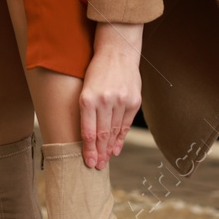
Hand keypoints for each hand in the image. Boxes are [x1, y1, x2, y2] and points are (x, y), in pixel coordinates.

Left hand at [80, 22, 143, 169]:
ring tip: (104, 160)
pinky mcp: (133, 100)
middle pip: (102, 134)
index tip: (87, 163)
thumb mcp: (85, 88)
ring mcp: (121, 101)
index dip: (88, 150)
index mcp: (87, 98)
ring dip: (109, 148)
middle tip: (96, 167)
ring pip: (114, 131)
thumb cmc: (96, 71)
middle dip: (98, 153)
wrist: (117, 51)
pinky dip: (120, 138)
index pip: (88, 132)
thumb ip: (87, 111)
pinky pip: (126, 124)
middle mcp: (105, 101)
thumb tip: (88, 137)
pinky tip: (115, 148)